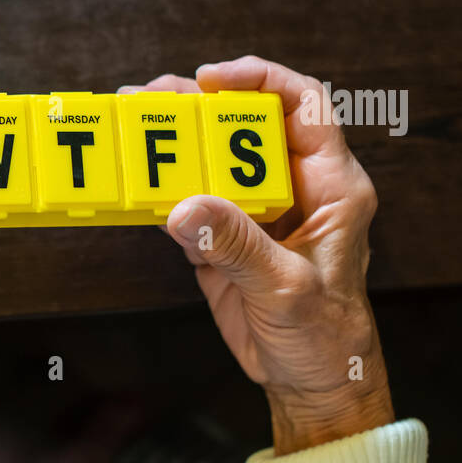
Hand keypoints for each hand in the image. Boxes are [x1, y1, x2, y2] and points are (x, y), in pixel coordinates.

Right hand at [122, 61, 393, 454]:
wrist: (311, 383)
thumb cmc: (326, 336)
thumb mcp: (287, 290)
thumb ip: (238, 246)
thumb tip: (185, 207)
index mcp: (331, 187)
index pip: (303, 106)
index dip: (260, 80)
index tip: (212, 78)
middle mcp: (293, 188)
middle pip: (244, 124)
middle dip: (197, 105)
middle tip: (149, 98)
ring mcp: (255, 212)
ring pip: (212, 158)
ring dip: (171, 141)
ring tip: (130, 124)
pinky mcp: (224, 239)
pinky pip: (189, 201)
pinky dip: (159, 189)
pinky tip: (132, 180)